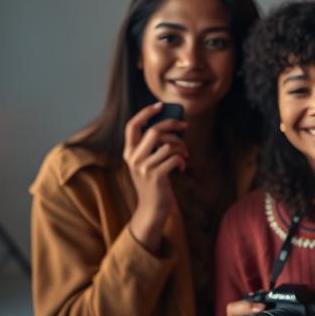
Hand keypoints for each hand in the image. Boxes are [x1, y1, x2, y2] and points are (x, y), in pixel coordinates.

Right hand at [124, 102, 188, 251]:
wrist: (152, 209)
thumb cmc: (154, 183)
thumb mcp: (147, 163)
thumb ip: (152, 147)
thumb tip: (172, 125)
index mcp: (129, 152)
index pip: (132, 125)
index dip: (146, 113)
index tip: (161, 106)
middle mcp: (133, 158)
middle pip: (154, 131)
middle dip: (173, 126)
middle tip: (185, 126)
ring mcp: (143, 168)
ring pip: (168, 145)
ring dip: (181, 146)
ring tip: (184, 154)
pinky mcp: (156, 176)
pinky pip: (174, 158)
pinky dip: (182, 161)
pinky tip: (181, 168)